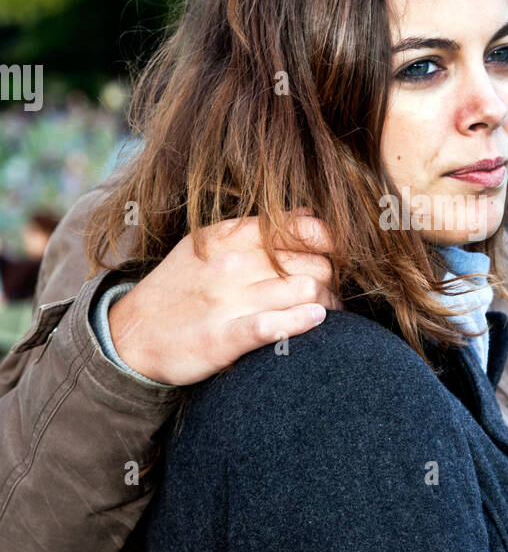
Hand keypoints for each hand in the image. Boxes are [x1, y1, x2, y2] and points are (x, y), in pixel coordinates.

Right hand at [107, 213, 337, 384]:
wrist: (130, 335)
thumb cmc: (178, 288)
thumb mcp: (209, 245)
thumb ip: (257, 229)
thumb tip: (307, 213)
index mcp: (231, 237)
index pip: (305, 228)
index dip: (331, 243)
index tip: (334, 259)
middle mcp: (233, 264)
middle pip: (315, 264)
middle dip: (333, 281)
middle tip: (332, 295)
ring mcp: (227, 300)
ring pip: (306, 291)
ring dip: (326, 305)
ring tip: (326, 314)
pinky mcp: (222, 337)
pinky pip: (274, 325)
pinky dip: (302, 322)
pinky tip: (314, 321)